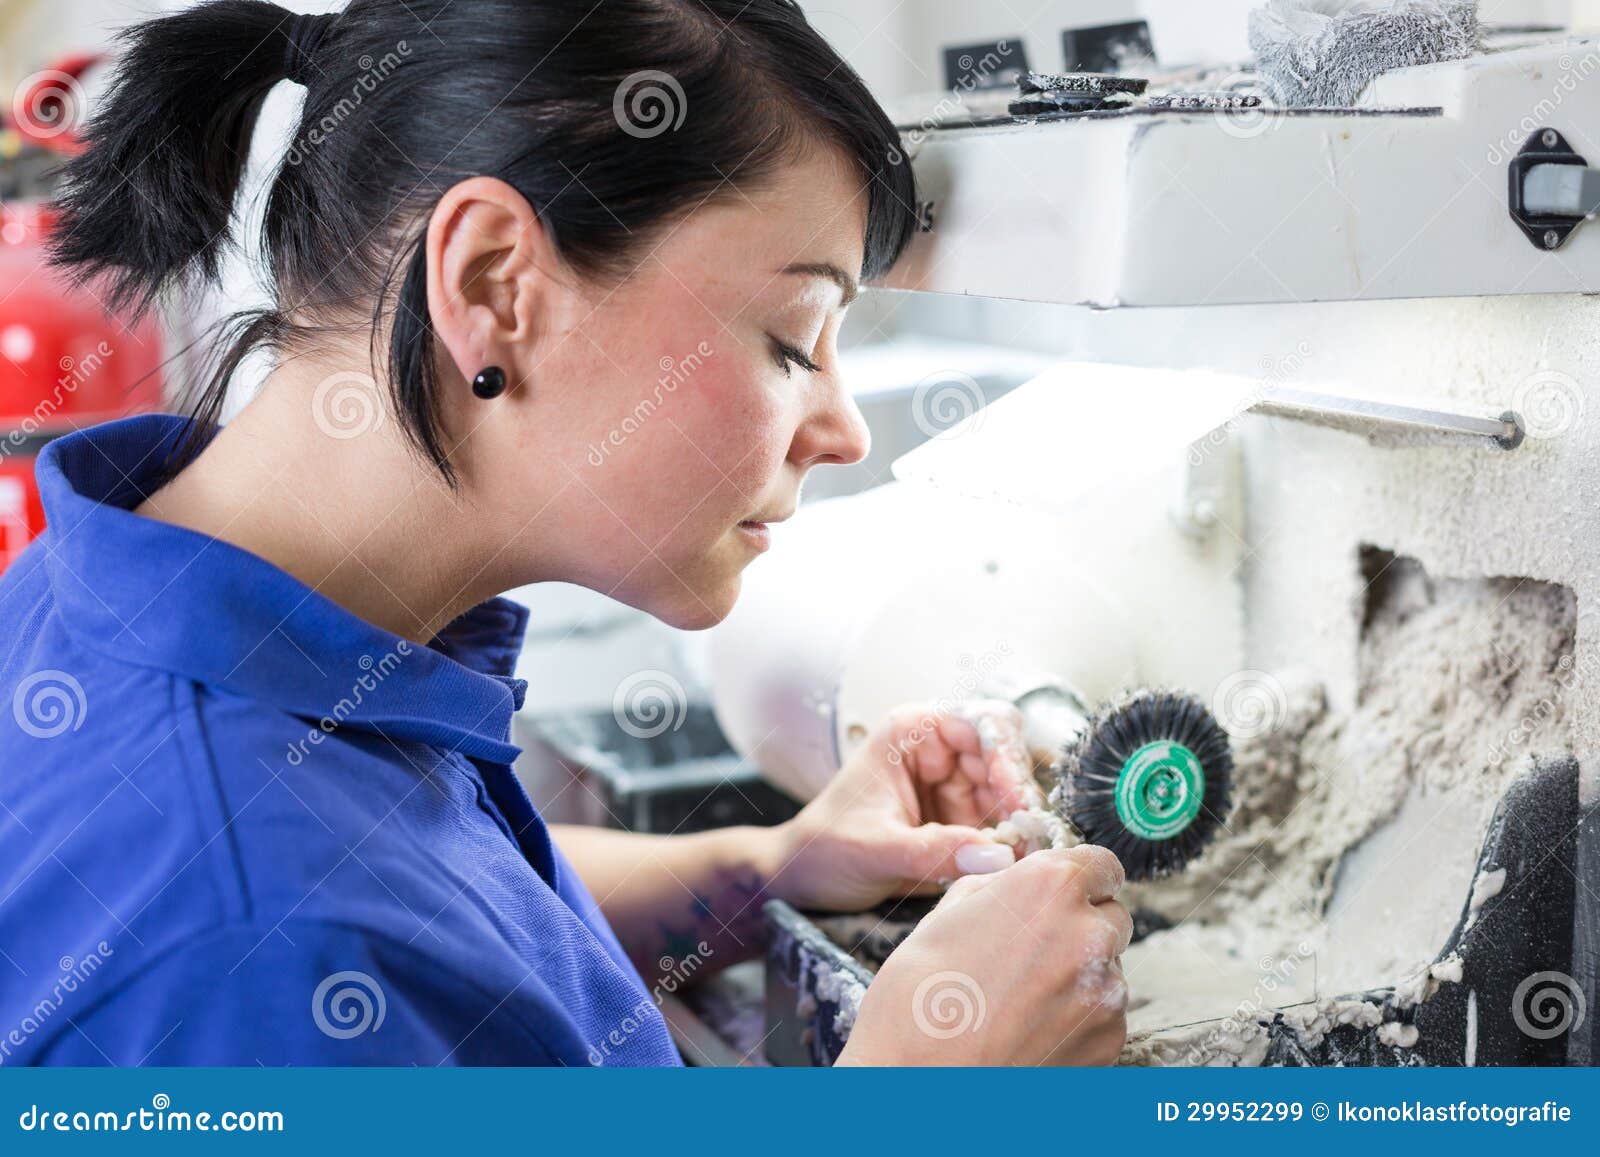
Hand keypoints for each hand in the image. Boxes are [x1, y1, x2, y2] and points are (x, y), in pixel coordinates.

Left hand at [769, 700, 1039, 912]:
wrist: (804, 879)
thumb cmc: (824, 849)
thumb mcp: (874, 850)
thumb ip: (932, 852)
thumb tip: (995, 856)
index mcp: (912, 732)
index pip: (980, 722)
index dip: (1006, 757)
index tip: (1015, 802)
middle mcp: (939, 751)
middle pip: (1005, 757)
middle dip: (1020, 796)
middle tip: (1030, 839)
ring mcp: (954, 786)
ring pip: (1010, 793)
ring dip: (1021, 824)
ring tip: (1024, 857)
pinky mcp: (962, 820)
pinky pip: (1001, 824)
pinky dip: (1013, 842)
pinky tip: (1014, 864)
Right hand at [836, 845, 1132, 1065]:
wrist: (917, 1084)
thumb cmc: (918, 998)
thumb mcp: (944, 917)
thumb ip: (994, 888)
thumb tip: (1009, 880)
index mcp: (1049, 887)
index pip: (1102, 864)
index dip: (1084, 877)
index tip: (1070, 890)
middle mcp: (1088, 934)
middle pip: (1111, 916)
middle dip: (1082, 925)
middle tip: (1034, 949)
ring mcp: (1105, 993)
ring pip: (1108, 969)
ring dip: (1080, 974)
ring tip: (1023, 999)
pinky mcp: (1108, 1041)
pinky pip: (1104, 1015)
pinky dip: (1079, 1018)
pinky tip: (1033, 1029)